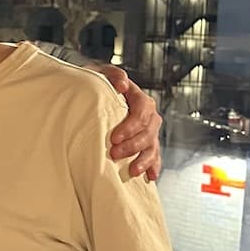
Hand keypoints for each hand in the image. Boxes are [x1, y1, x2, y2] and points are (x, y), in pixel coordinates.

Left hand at [95, 64, 162, 181]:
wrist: (95, 92)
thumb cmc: (98, 83)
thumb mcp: (102, 73)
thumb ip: (113, 75)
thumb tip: (122, 85)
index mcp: (140, 99)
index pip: (142, 112)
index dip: (130, 127)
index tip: (114, 138)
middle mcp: (149, 115)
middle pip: (148, 132)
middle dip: (133, 145)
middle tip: (115, 154)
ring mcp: (149, 130)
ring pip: (153, 146)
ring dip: (144, 160)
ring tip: (133, 171)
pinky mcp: (145, 142)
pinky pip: (154, 155)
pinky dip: (153, 166)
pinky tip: (150, 176)